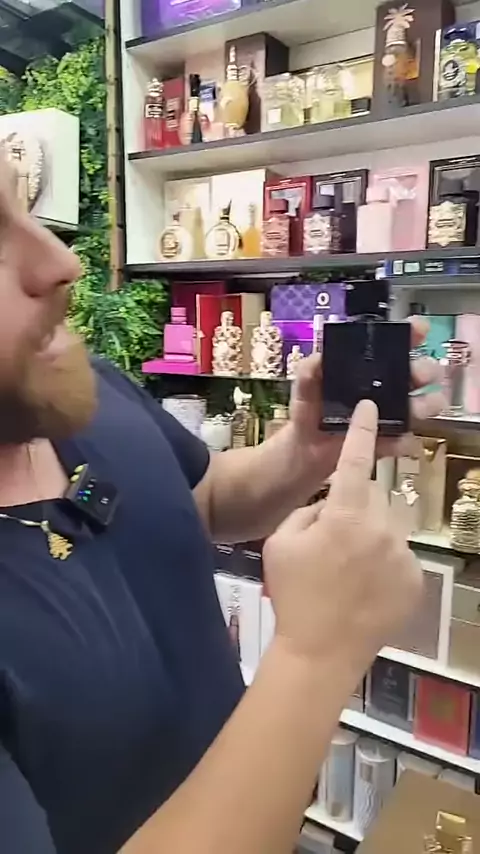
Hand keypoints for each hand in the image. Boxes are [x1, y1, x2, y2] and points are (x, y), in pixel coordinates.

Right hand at [264, 400, 422, 665]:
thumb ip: (308, 511)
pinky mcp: (416, 579)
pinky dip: (385, 563)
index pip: (356, 460)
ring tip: (350, 570)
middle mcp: (382, 528)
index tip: (372, 406)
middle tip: (332, 542)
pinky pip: (400, 556)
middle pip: (373, 499)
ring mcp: (403, 555)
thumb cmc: (294, 593)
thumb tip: (331, 504)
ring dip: (372, 537)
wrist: (320, 652)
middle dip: (355, 509)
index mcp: (346, 514)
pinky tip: (366, 587)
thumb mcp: (281, 541)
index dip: (363, 430)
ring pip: (389, 528)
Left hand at [287, 316, 444, 490]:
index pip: (395, 346)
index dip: (411, 334)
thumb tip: (318, 357)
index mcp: (368, 369)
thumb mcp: (304, 388)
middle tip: (418, 375)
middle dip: (424, 370)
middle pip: (418, 373)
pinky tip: (396, 440)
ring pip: (422, 405)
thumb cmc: (309, 412)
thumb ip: (308, 372)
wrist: (304, 453)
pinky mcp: (388, 443)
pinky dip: (404, 441)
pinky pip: (405, 441)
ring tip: (417, 409)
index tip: (419, 329)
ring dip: (426, 404)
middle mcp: (387, 389)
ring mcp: (391, 416)